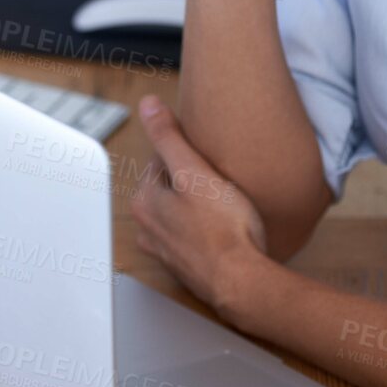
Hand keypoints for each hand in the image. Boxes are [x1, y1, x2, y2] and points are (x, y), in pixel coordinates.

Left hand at [129, 95, 268, 319]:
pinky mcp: (185, 264)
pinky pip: (192, 233)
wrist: (242, 281)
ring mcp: (165, 249)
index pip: (162, 158)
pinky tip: (224, 227)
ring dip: (200, 204)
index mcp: (144, 201)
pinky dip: (205, 227)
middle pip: (171, 185)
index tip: (210, 160)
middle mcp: (147, 227)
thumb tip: (148, 105)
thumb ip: (168, 136)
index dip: (192, 154)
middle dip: (194, 179)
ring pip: (181, 210)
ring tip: (225, 204)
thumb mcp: (195, 171)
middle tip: (221, 182)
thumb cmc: (223, 228)